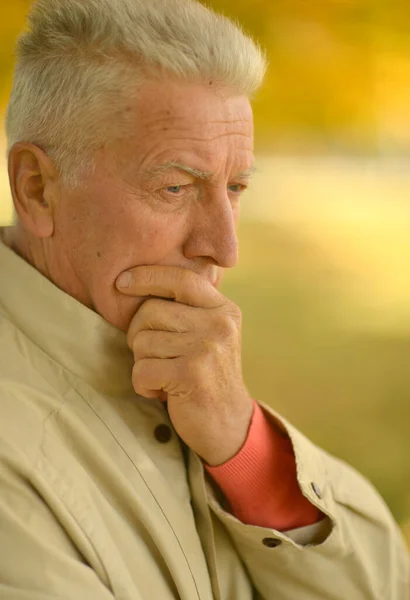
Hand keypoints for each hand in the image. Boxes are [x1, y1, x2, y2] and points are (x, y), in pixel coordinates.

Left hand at [116, 266, 253, 465]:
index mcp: (223, 309)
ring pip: (142, 341)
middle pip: (150, 311)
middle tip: (153, 356)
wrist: (228, 424)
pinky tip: (162, 392)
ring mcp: (208, 347)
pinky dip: (143, 385)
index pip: (181, 278)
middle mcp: (219, 323)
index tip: (121, 282)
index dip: (147, 276)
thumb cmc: (206, 375)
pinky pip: (141, 369)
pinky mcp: (192, 373)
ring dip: (142, 363)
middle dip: (138, 335)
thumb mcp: (208, 334)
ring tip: (164, 376)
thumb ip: (186, 309)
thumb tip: (136, 282)